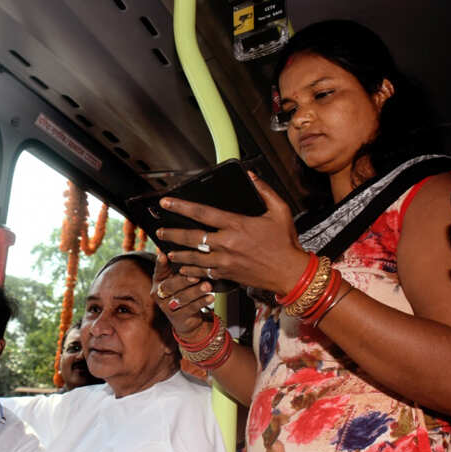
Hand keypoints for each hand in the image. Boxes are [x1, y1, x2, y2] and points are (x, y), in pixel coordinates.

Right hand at [151, 251, 215, 340]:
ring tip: (207, 286)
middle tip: (195, 276)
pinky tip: (210, 298)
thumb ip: (183, 266)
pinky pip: (190, 308)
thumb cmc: (184, 291)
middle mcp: (159, 293)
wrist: (187, 318)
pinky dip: (201, 302)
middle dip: (183, 280)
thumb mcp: (181, 278)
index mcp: (159, 280)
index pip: (158, 270)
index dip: (160, 263)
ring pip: (181, 297)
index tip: (164, 255)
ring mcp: (167, 307)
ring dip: (195, 291)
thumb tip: (194, 249)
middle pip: (170, 285)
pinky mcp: (177, 317)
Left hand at [156, 172, 308, 294]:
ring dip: (178, 254)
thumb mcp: (280, 211)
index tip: (166, 202)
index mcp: (237, 225)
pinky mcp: (227, 274)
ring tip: (168, 251)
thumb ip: (265, 191)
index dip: (181, 206)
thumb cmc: (285, 244)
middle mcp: (227, 244)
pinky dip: (191, 270)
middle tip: (160, 230)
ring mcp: (225, 261)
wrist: (290, 273)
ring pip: (194, 257)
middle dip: (172, 233)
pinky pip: (203, 271)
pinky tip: (184, 268)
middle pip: (192, 237)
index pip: (202, 213)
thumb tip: (252, 177)